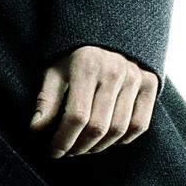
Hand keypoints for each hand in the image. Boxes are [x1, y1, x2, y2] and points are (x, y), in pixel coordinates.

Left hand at [29, 45, 157, 157]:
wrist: (105, 33)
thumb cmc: (72, 55)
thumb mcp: (54, 70)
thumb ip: (46, 99)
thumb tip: (35, 129)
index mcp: (86, 65)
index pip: (76, 115)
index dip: (64, 139)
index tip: (54, 151)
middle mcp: (114, 71)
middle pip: (99, 126)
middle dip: (80, 146)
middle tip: (68, 152)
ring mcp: (135, 77)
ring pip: (120, 129)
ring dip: (99, 146)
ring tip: (83, 148)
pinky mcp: (150, 84)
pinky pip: (140, 124)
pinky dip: (123, 139)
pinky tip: (107, 140)